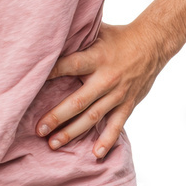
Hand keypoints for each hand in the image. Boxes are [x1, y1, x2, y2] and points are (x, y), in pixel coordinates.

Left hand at [36, 20, 169, 159]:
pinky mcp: (128, 104)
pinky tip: (95, 154)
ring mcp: (118, 94)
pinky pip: (116, 125)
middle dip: (57, 116)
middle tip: (39, 129)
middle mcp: (106, 78)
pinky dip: (107, 141)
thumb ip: (77, 37)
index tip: (32, 83)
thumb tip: (52, 34)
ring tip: (54, 143)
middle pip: (78, 101)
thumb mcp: (97, 31)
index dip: (51, 73)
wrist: (153, 43)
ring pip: (93, 117)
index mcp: (96, 57)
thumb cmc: (118, 36)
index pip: (70, 65)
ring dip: (73, 132)